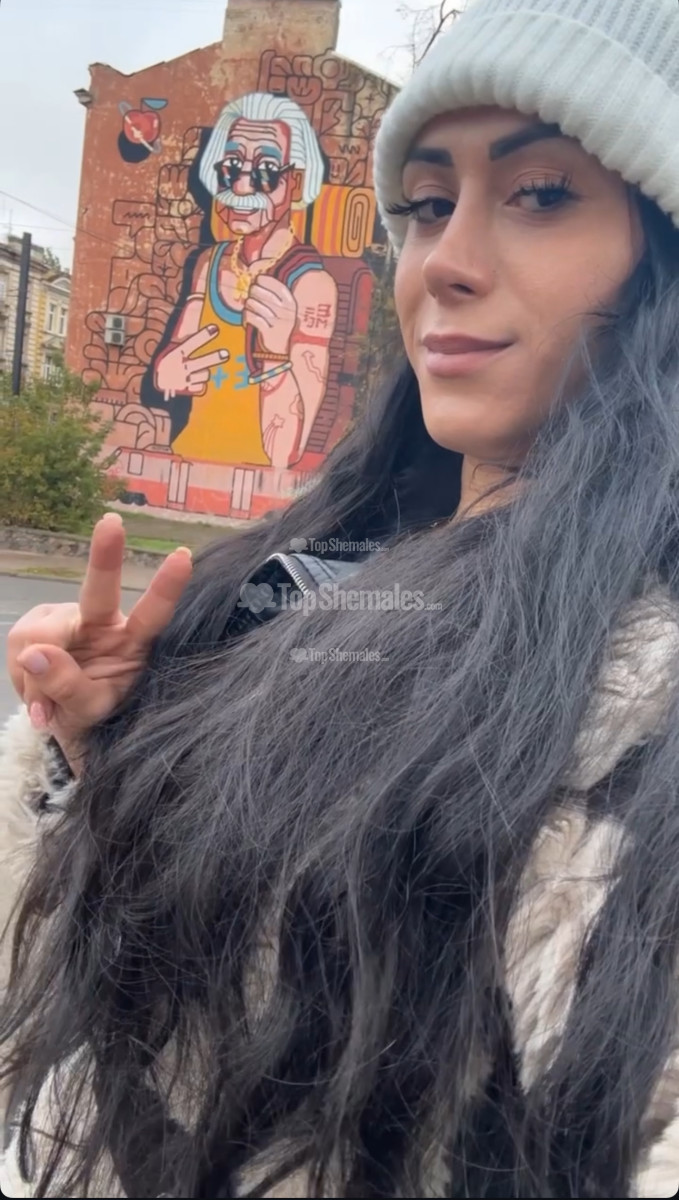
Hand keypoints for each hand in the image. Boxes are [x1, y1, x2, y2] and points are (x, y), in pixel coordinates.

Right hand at [7, 513, 192, 770]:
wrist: (60, 720)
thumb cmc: (90, 713)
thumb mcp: (85, 712)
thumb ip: (67, 686)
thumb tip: (36, 655)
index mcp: (133, 643)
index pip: (153, 614)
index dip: (167, 587)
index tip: (184, 557)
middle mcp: (103, 623)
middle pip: (99, 589)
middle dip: (105, 555)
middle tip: (112, 524)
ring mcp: (67, 621)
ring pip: (41, 637)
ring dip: (36, 678)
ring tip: (47, 704)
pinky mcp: (35, 628)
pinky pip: (22, 649)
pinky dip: (23, 679)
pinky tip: (35, 695)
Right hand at [154, 324, 228, 400]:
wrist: (158, 383)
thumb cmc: (170, 360)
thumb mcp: (174, 347)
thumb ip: (188, 335)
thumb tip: (196, 307)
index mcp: (176, 353)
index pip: (191, 343)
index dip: (203, 336)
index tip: (215, 328)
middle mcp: (181, 367)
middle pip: (200, 362)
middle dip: (214, 358)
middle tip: (226, 354)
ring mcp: (185, 379)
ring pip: (204, 375)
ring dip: (204, 372)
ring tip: (200, 370)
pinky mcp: (188, 390)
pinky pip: (201, 386)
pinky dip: (200, 383)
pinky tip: (194, 380)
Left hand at [244, 276, 297, 357]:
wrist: (281, 348)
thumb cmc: (277, 321)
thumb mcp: (280, 306)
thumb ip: (270, 290)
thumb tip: (252, 271)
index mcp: (290, 301)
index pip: (274, 283)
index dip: (262, 278)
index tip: (257, 279)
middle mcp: (285, 310)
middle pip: (260, 291)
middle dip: (252, 291)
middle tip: (252, 295)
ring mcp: (277, 321)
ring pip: (253, 303)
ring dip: (248, 304)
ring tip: (250, 308)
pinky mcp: (268, 332)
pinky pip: (250, 317)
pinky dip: (246, 316)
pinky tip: (248, 317)